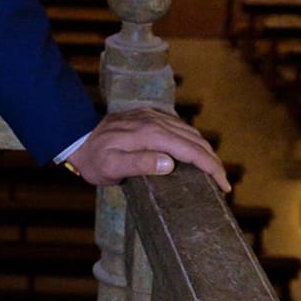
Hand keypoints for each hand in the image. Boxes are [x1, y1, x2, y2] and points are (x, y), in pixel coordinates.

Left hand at [69, 107, 229, 192]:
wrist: (77, 138)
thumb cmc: (94, 159)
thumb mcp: (112, 168)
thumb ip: (140, 164)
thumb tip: (170, 164)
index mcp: (150, 134)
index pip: (190, 150)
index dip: (210, 167)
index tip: (223, 184)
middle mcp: (155, 121)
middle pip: (195, 139)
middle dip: (213, 160)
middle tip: (223, 183)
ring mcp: (152, 116)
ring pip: (189, 131)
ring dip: (204, 149)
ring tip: (212, 169)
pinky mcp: (148, 116)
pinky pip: (178, 126)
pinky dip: (191, 139)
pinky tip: (192, 151)